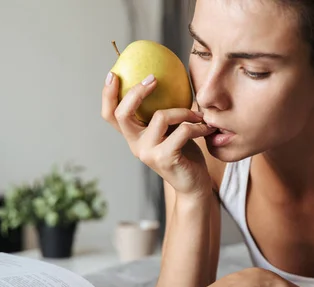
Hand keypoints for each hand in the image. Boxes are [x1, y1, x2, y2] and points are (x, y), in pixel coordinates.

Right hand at [101, 72, 215, 196]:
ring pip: (161, 117)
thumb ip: (163, 112)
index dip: (107, 94)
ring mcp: (148, 153)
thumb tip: (167, 77)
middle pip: (122, 114)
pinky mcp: (165, 159)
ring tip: (198, 115)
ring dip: (184, 111)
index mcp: (133, 136)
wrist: (193, 185)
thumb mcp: (170, 130)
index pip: (110, 115)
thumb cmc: (184, 153)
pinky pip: (182, 131)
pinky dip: (197, 126)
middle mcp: (135, 145)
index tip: (113, 73)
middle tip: (153, 78)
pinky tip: (206, 128)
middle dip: (136, 92)